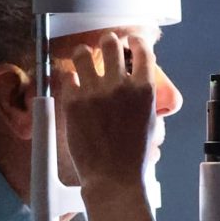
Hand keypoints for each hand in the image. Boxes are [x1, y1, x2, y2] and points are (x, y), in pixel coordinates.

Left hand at [53, 29, 160, 196]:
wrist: (114, 178)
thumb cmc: (135, 157)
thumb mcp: (151, 123)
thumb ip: (144, 99)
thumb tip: (136, 85)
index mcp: (144, 90)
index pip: (143, 50)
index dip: (136, 42)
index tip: (131, 42)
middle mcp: (120, 85)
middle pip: (111, 44)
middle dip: (108, 42)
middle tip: (106, 46)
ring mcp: (95, 92)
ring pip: (83, 54)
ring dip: (84, 53)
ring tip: (83, 57)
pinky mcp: (73, 102)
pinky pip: (68, 76)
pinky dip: (71, 77)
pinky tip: (73, 82)